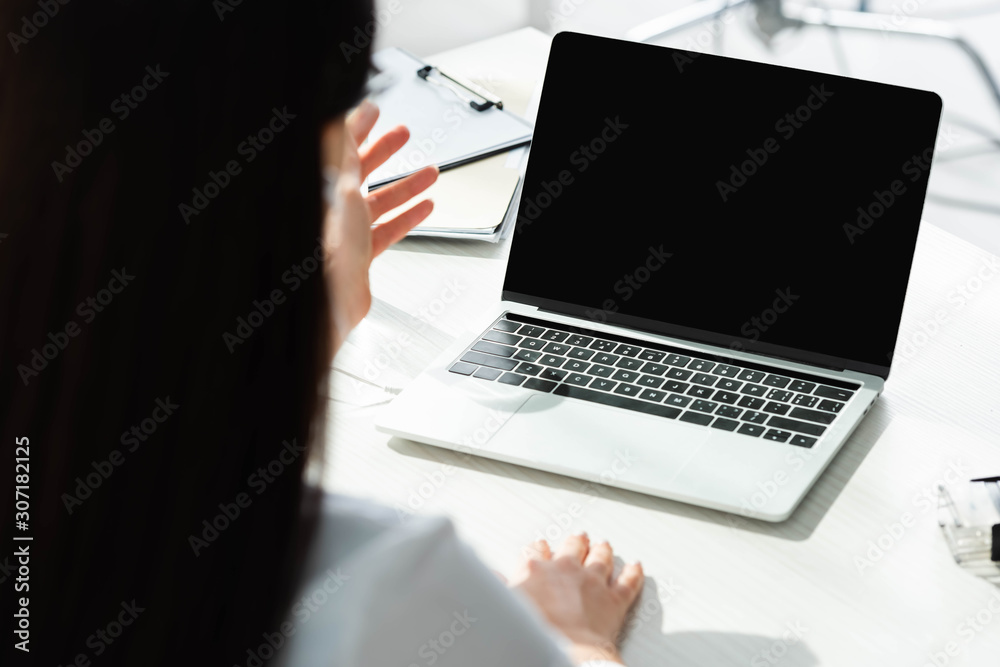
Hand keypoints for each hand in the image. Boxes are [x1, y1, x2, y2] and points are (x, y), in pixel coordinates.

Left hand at [323, 100, 437, 352]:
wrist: (333, 299)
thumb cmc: (330, 248)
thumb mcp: (343, 188)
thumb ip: (343, 152)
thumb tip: (342, 119)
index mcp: (323, 187)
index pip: (339, 146)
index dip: (358, 126)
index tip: (373, 111)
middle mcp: (332, 206)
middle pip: (361, 170)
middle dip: (385, 150)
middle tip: (402, 134)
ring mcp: (345, 230)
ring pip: (379, 201)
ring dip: (406, 186)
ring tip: (428, 173)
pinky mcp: (359, 252)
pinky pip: (386, 229)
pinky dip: (406, 218)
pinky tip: (422, 209)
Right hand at [510, 533, 643, 664]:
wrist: (566, 651)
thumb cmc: (535, 633)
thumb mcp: (506, 605)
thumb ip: (500, 587)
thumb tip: (492, 577)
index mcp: (536, 570)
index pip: (536, 551)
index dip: (539, 548)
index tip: (541, 547)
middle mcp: (566, 569)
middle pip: (573, 546)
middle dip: (576, 541)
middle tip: (578, 537)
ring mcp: (593, 582)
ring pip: (601, 557)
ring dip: (603, 550)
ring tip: (603, 545)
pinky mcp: (614, 599)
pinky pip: (628, 582)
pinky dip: (634, 573)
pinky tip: (636, 567)